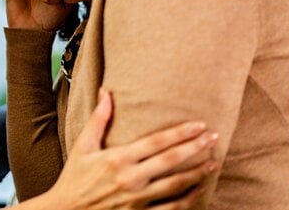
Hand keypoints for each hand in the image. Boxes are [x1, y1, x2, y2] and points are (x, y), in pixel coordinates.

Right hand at [46, 89, 217, 209]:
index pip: (156, 142)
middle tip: (213, 138)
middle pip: (170, 161)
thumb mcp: (83, 146)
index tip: (198, 125)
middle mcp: (130, 179)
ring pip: (175, 186)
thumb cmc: (74, 178)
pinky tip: (199, 191)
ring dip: (197, 174)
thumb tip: (106, 91)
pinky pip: (170, 209)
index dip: (180, 133)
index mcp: (117, 159)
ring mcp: (136, 200)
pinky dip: (187, 201)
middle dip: (195, 148)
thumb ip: (98, 119)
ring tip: (213, 163)